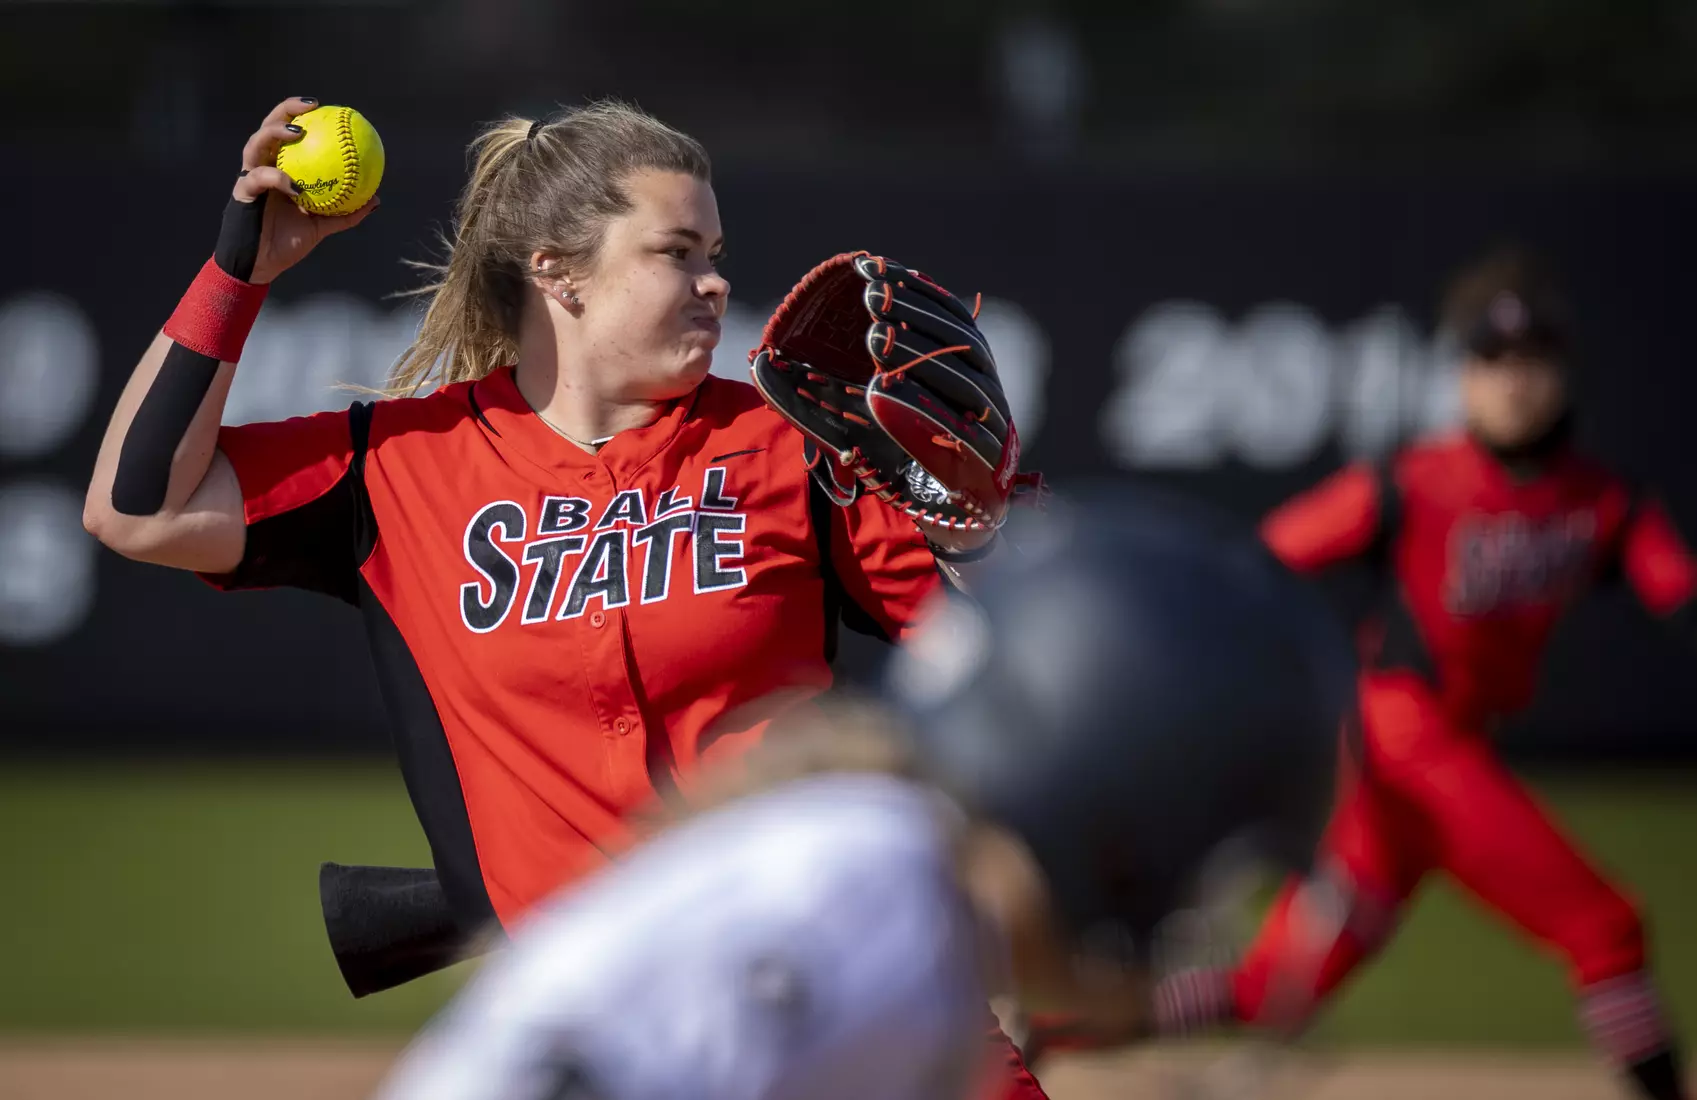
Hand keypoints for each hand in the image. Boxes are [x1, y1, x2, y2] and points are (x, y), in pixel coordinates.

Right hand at [234, 97, 378, 283]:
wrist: (260, 267)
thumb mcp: (321, 226)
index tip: (322, 107)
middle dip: (284, 110)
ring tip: (297, 133)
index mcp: (278, 169)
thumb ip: (345, 212)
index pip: (285, 134)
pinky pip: (258, 178)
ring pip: (254, 145)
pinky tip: (296, 186)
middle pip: (266, 128)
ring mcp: (248, 178)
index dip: (299, 115)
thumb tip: (375, 199)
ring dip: (274, 134)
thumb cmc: (286, 243)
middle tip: (310, 108)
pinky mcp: (241, 193)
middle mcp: (260, 167)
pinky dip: (277, 178)